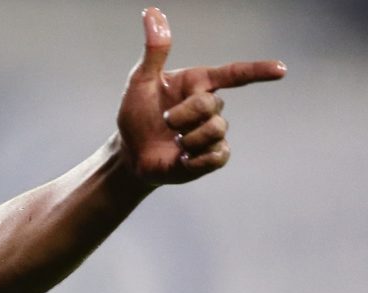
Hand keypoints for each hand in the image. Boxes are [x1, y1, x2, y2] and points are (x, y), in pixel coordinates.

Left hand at [117, 7, 284, 184]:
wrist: (131, 153)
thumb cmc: (137, 113)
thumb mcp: (141, 80)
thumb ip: (154, 50)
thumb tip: (152, 12)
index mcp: (198, 83)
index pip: (234, 74)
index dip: (257, 71)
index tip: (281, 69)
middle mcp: (211, 105)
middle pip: (211, 105)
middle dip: (183, 114)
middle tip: (166, 121)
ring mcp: (214, 132)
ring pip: (215, 130)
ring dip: (187, 137)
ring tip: (174, 141)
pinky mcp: (213, 157)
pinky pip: (216, 156)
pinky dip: (196, 159)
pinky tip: (182, 158)